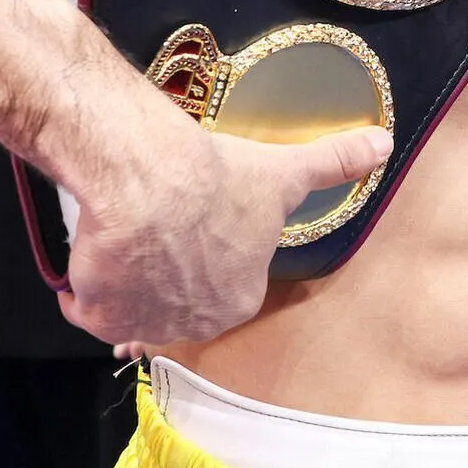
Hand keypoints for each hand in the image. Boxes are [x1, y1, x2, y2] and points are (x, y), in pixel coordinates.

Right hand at [59, 113, 391, 345]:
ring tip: (121, 242)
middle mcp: (195, 323)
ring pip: (131, 305)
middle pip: (176, 299)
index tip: (192, 229)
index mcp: (240, 298)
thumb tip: (383, 144)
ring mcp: (145, 323)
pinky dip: (83, 288)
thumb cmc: (219, 180)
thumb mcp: (287, 171)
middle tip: (155, 231)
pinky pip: (87, 306)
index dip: (207, 252)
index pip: (225, 285)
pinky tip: (89, 259)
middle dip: (165, 274)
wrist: (150, 184)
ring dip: (124, 283)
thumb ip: (336, 162)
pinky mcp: (99, 315)